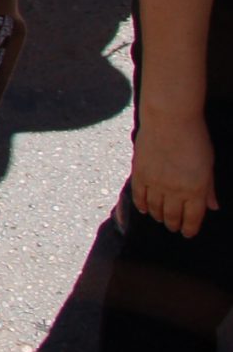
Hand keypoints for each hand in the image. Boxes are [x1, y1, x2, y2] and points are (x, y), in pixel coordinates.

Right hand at [130, 113, 216, 236]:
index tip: (188, 233)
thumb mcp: (208, 164)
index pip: (192, 218)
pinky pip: (139, 196)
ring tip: (160, 218)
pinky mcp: (140, 174)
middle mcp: (174, 190)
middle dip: (173, 225)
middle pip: (172, 216)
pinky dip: (141, 205)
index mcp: (195, 189)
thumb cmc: (194, 138)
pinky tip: (144, 209)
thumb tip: (213, 206)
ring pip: (155, 209)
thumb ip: (209, 187)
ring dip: (158, 216)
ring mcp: (155, 183)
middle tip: (173, 227)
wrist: (170, 118)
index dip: (190, 229)